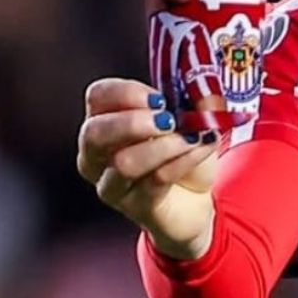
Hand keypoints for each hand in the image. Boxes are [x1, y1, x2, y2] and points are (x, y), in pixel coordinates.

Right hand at [77, 78, 220, 259]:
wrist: (195, 198)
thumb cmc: (182, 150)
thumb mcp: (190, 118)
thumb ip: (195, 101)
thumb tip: (204, 91)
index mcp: (104, 120)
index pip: (98, 96)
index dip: (126, 92)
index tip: (159, 98)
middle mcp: (96, 153)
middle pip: (94, 132)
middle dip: (133, 122)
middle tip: (167, 120)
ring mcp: (112, 184)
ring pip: (124, 163)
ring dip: (164, 146)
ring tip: (191, 138)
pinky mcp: (136, 205)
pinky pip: (156, 180)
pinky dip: (183, 160)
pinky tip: (200, 149)